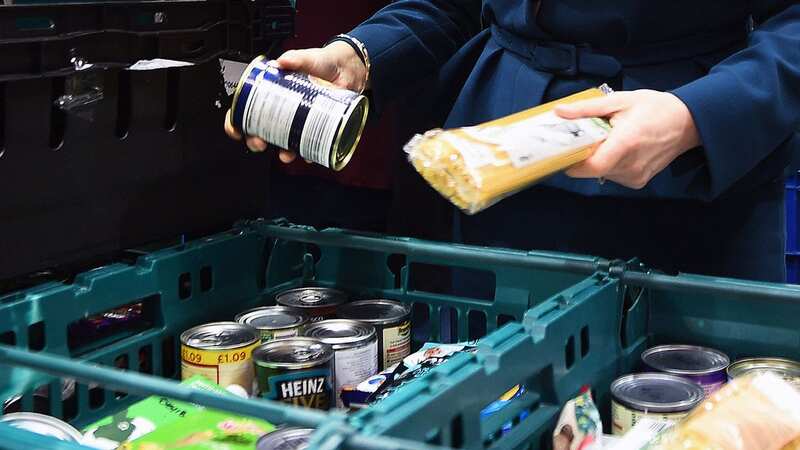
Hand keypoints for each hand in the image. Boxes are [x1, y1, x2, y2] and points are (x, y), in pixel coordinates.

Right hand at [224, 41, 367, 162]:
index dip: (236, 120)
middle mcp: (283, 109)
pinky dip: (309, 152)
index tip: (235, 128)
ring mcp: (299, 120)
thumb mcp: (307, 57)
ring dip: (282, 152)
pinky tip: (309, 154)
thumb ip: (295, 58)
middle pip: (261, 130)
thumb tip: (282, 61)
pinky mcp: (317, 127)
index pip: (247, 108)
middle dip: (255, 140)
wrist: (348, 69)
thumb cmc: (323, 62)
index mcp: (273, 91)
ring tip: (284, 154)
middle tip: (258, 142)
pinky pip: (310, 144)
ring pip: (284, 141)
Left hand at [555, 90, 700, 188]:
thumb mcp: (620, 100)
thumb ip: (587, 108)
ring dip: (597, 159)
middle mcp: (631, 164)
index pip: (592, 166)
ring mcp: (636, 176)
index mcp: (626, 142)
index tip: (563, 151)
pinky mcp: (638, 182)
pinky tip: (620, 149)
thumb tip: (559, 112)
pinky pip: (612, 176)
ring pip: (600, 174)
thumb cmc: (655, 108)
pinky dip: (609, 164)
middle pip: (592, 170)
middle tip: (586, 138)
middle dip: (583, 155)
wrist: (688, 122)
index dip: (572, 162)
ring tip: (609, 140)